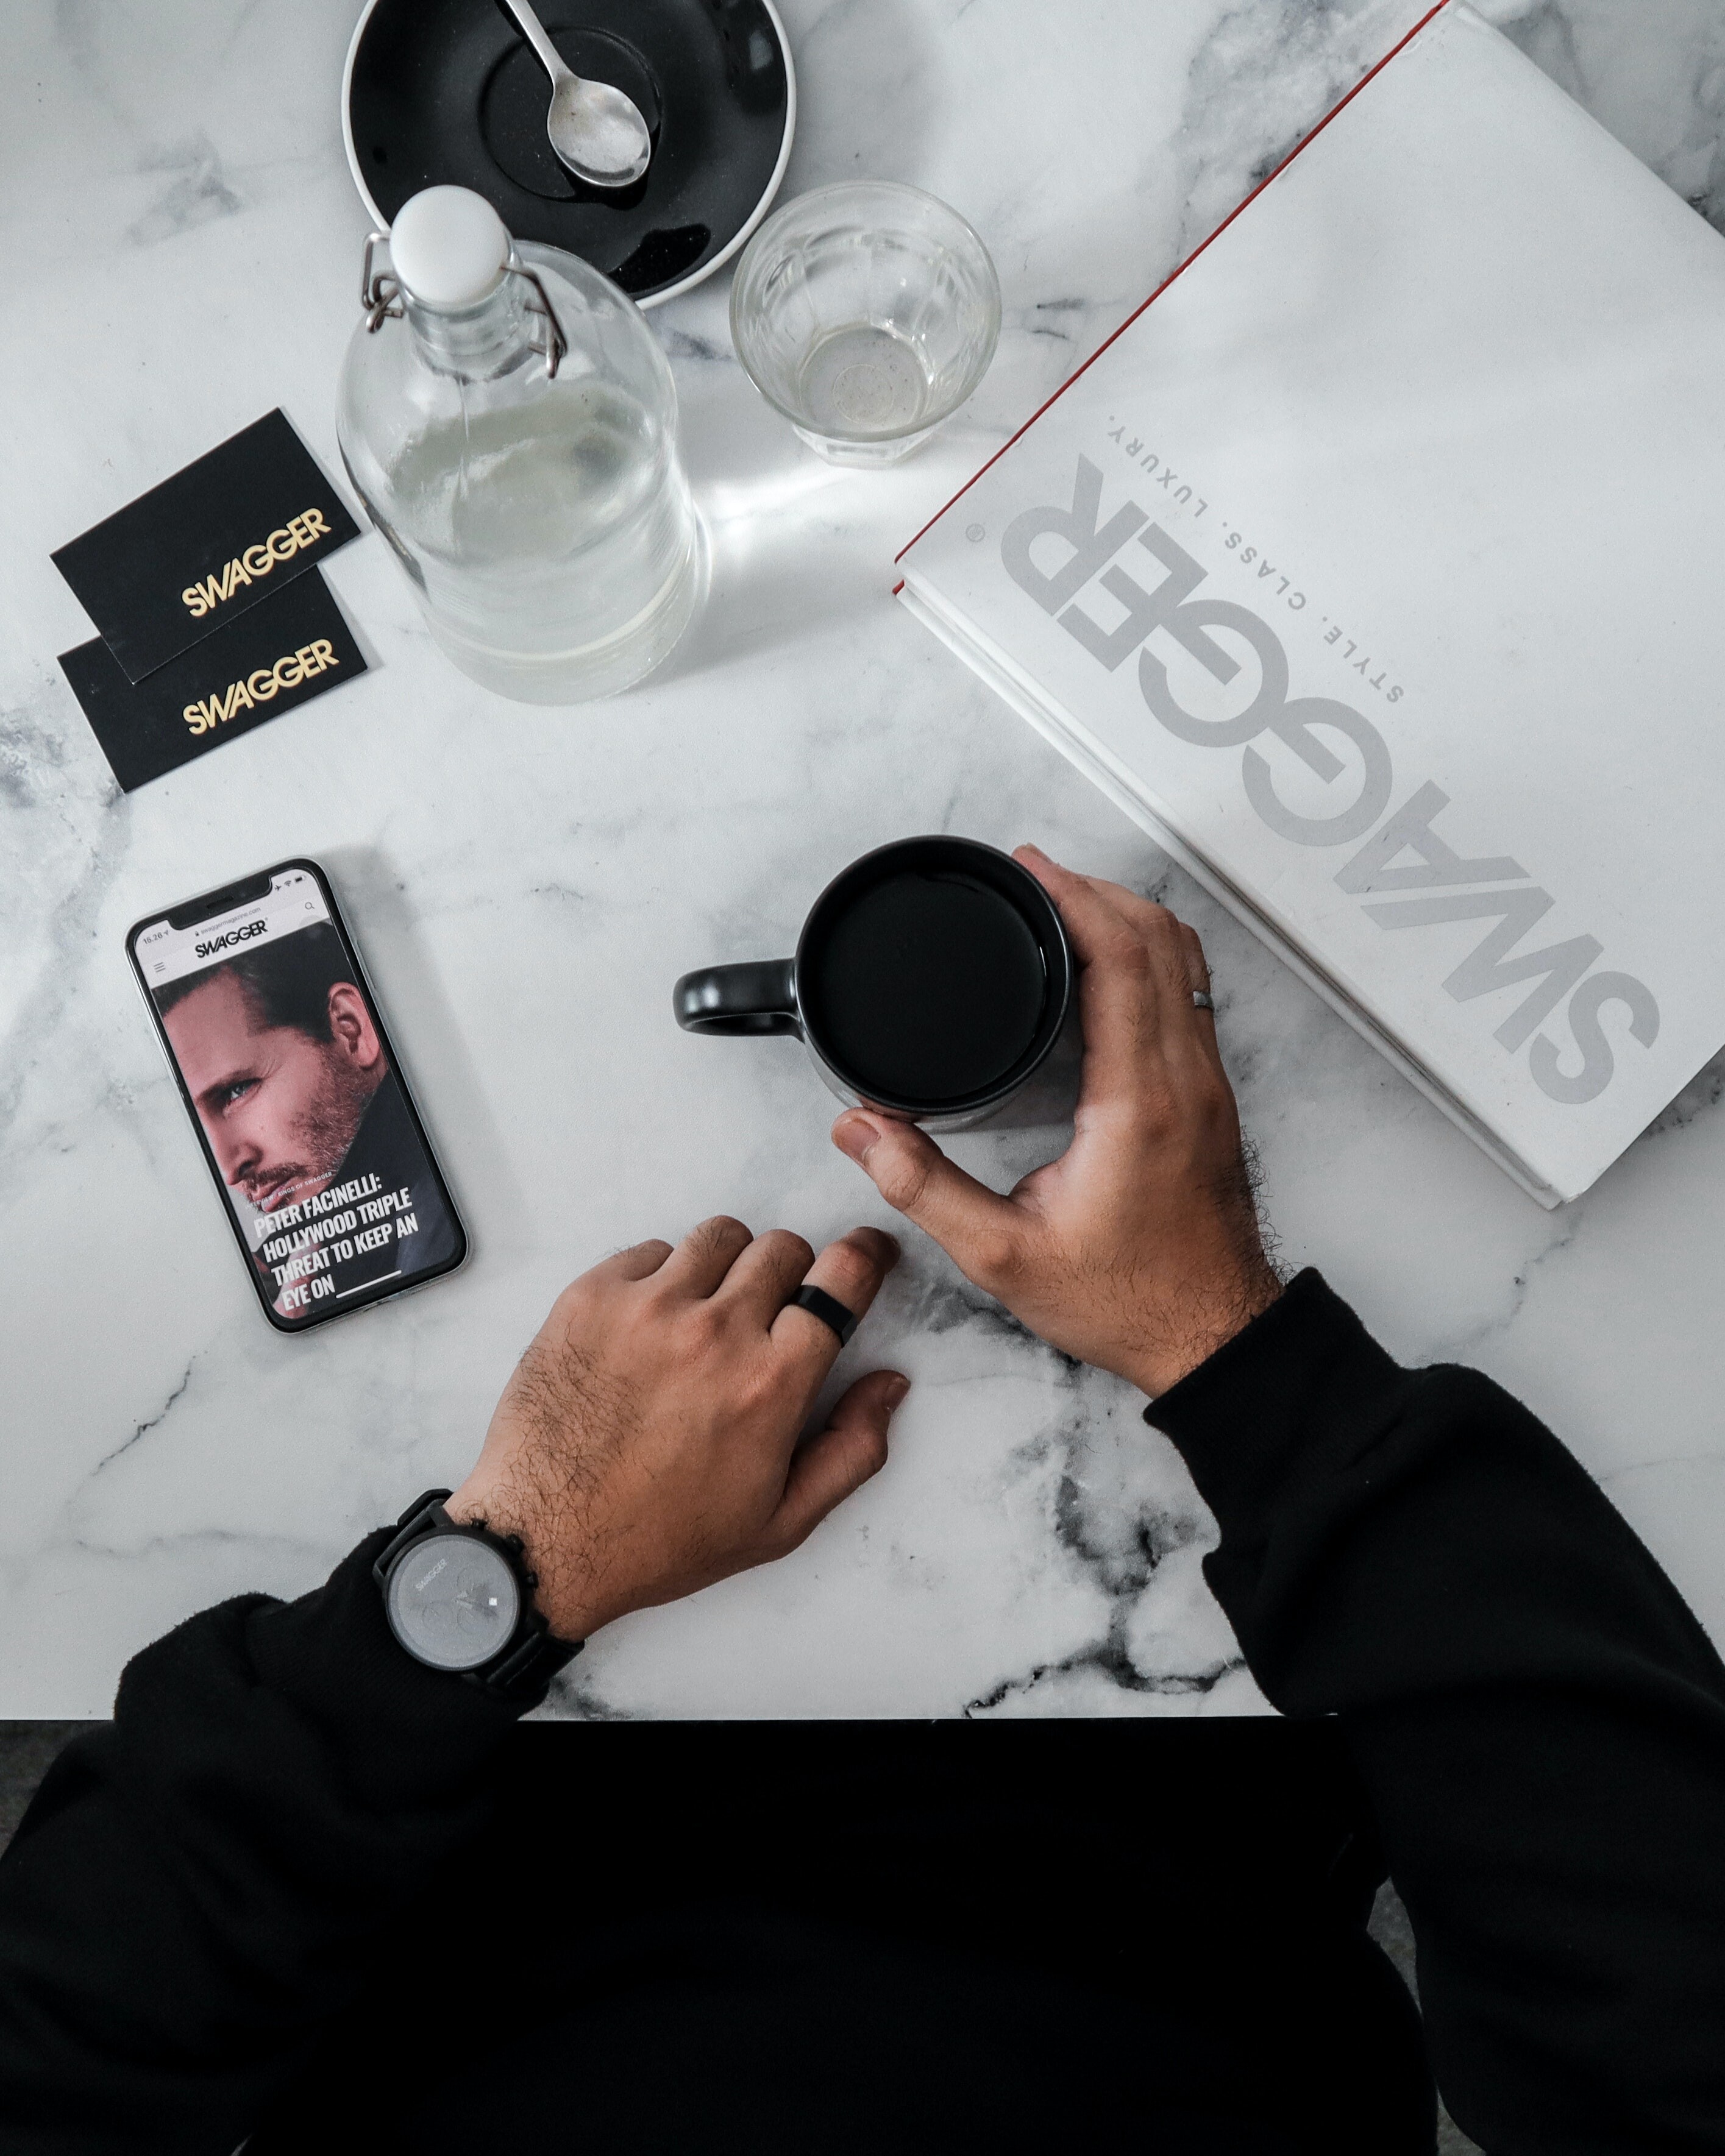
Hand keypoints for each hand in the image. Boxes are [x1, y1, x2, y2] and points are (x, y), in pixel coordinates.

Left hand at [447, 1220, 904, 1640]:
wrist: (543, 1540)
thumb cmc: (658, 1539)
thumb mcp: (779, 1522)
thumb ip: (851, 1450)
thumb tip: (889, 1384)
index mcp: (770, 1385)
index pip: (842, 1278)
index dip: (865, 1257)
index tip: (866, 1253)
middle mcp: (713, 1333)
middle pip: (782, 1247)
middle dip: (790, 1274)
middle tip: (770, 1314)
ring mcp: (647, 1308)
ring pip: (718, 1237)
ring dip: (728, 1266)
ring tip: (708, 1315)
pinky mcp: (591, 1298)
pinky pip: (650, 1250)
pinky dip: (661, 1278)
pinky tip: (651, 1330)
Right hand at [831, 847, 1280, 1397]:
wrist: (1211, 1339)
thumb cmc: (1127, 1300)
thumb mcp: (1003, 1254)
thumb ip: (922, 1185)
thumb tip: (861, 1130)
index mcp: (1137, 1102)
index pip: (1124, 958)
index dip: (1075, 897)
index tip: (1030, 868)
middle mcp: (1185, 1080)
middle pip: (1161, 939)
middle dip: (1096, 890)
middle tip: (1035, 875)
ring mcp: (1208, 1085)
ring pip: (1185, 962)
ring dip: (1129, 917)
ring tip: (1065, 904)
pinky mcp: (1210, 1098)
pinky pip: (1189, 995)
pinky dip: (1151, 957)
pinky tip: (1108, 964)